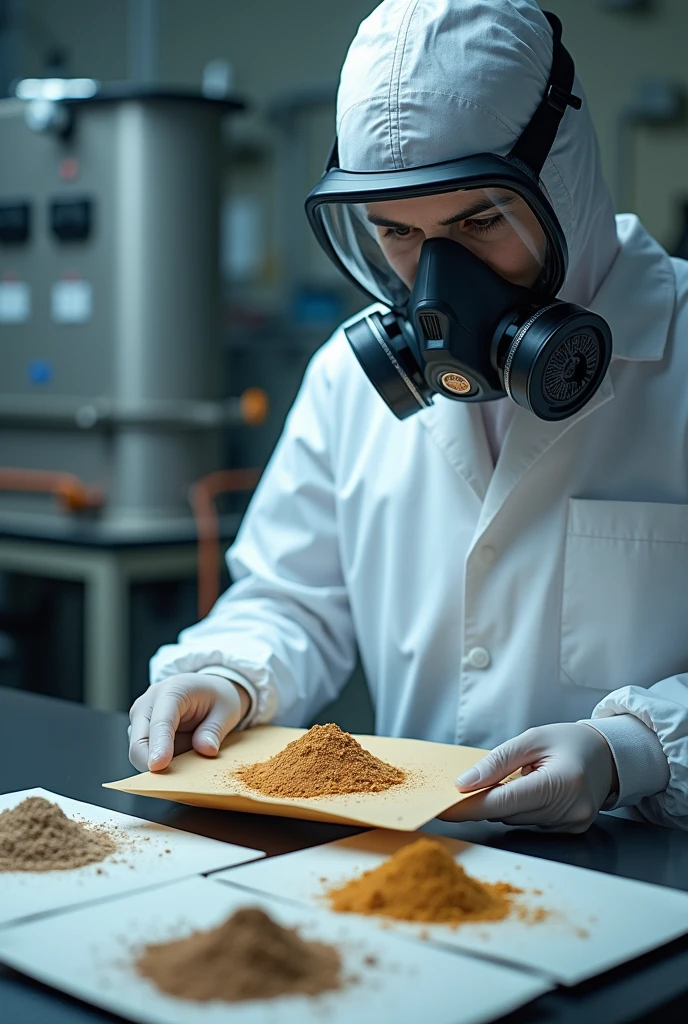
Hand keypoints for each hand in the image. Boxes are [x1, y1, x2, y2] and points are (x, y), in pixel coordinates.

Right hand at [128, 673, 249, 772]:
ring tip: (187, 759)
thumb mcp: (227, 710)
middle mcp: (148, 703)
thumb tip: (205, 751)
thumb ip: (214, 730)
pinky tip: (180, 759)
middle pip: (139, 741)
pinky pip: (143, 756)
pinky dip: (160, 764)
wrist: (208, 691)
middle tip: (178, 780)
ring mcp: (140, 718)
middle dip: (153, 764)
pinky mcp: (139, 733)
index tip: (159, 766)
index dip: (159, 745)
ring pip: (138, 752)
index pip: (160, 722)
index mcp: (171, 691)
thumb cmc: (216, 697)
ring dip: (159, 765)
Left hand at [443, 723, 617, 832]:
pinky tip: (530, 789)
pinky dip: (521, 807)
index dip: (469, 807)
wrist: (609, 755)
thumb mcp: (532, 739)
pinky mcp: (570, 830)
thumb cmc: (570, 741)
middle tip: (468, 784)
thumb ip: (497, 762)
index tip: (442, 808)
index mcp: (561, 783)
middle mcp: (569, 809)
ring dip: (504, 802)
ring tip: (517, 777)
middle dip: (484, 799)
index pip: (504, 802)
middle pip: (507, 813)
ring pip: (516, 819)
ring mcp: (571, 824)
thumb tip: (465, 783)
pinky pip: (531, 822)